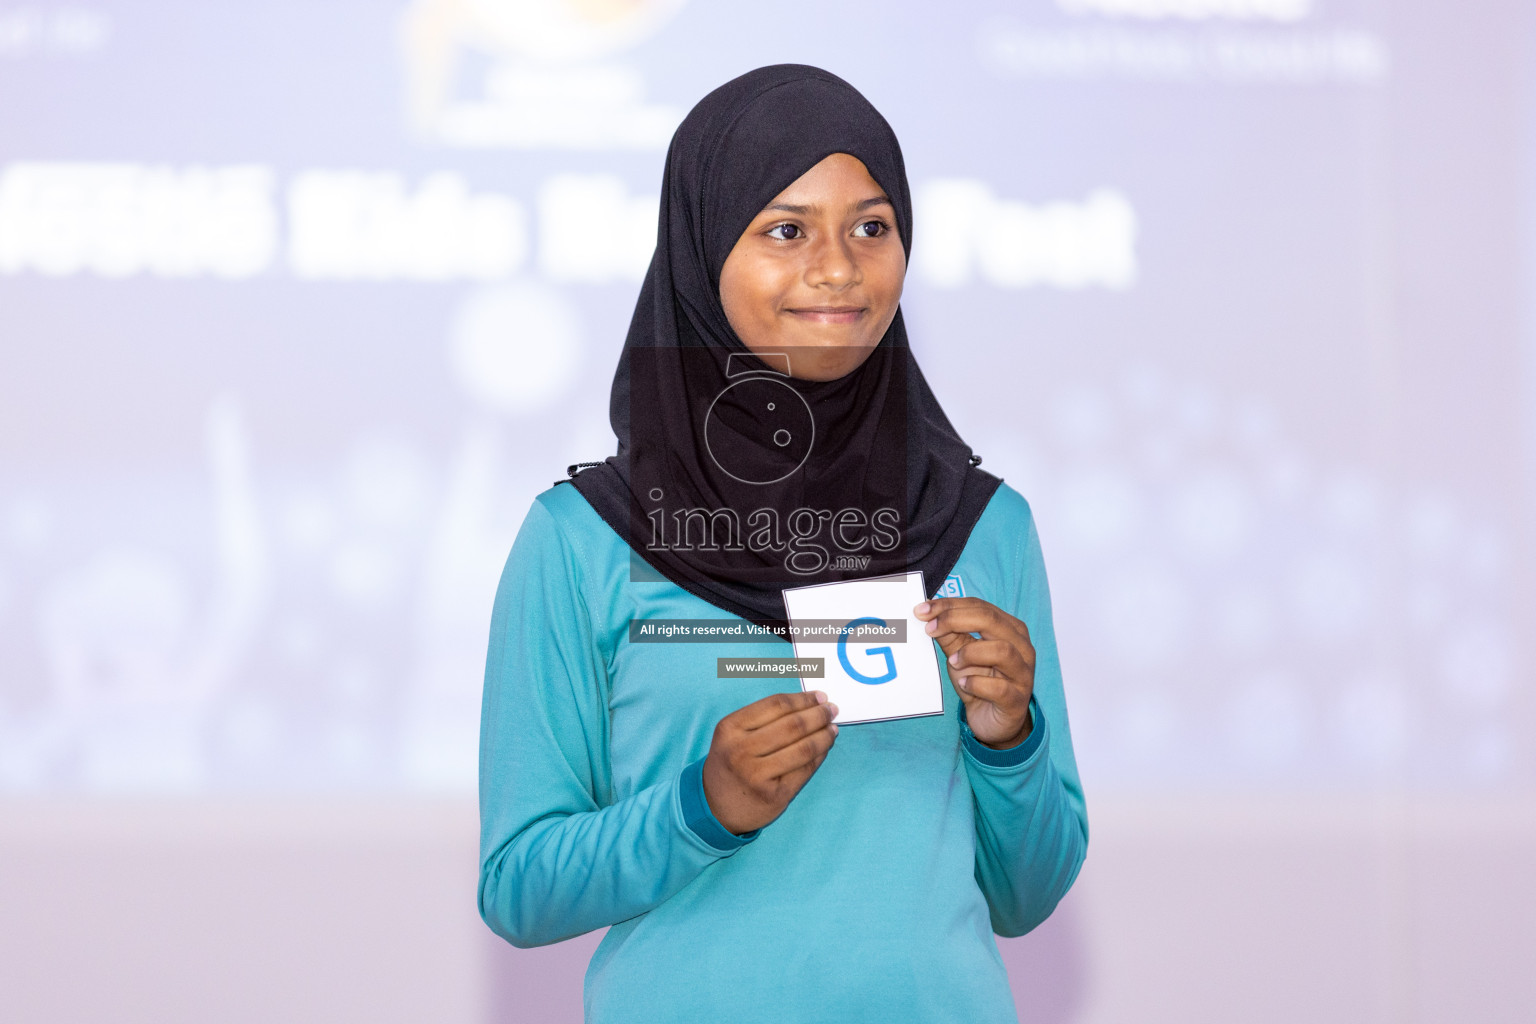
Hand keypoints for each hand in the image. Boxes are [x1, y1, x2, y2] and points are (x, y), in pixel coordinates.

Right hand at [702, 690, 838, 834]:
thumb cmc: (730, 763)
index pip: (776, 705)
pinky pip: (806, 770)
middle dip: (818, 715)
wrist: (714, 807)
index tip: (820, 696)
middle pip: (793, 725)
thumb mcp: (733, 735)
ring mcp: (758, 775)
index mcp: (730, 728)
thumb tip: (809, 703)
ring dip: (824, 735)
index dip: (803, 699)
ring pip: (803, 748)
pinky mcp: (775, 796)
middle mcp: (741, 751)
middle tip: (832, 710)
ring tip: (833, 728)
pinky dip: (821, 755)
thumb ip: (763, 718)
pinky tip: (825, 747)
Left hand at [914, 597, 1034, 748]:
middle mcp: (1021, 647)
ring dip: (970, 653)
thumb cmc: (979, 681)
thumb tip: (929, 614)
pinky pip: (999, 688)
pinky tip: (965, 684)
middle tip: (930, 628)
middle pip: (991, 620)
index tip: (922, 610)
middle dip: (955, 620)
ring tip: (953, 661)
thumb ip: (949, 634)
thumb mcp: (959, 654)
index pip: (980, 607)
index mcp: (1010, 629)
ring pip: (1002, 651)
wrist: (991, 721)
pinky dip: (976, 683)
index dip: (950, 606)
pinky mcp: (1017, 699)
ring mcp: (1022, 673)